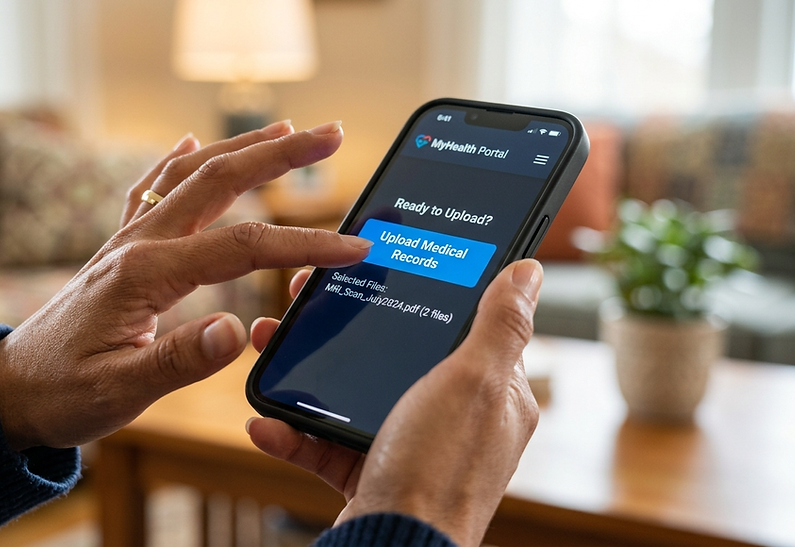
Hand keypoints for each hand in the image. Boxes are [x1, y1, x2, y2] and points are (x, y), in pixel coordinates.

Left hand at [0, 120, 372, 450]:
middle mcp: (138, 244)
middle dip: (280, 155)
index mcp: (146, 274)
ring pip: (192, 175)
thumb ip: (179, 361)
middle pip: (219, 181)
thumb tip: (236, 333)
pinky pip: (151, 190)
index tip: (351, 248)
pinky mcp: (121, 250)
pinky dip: (177, 163)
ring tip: (288, 131)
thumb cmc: (63, 393)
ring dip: (242, 149)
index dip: (302, 244)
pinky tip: (190, 144)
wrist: (10, 390)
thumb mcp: (121, 391)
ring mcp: (128, 240)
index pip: (240, 247)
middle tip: (331, 135)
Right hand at [247, 259, 541, 545]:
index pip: (463, 325)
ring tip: (270, 341)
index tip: (381, 265)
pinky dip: (294, 432)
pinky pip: (328, 444)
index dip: (423, 290)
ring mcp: (410, 446)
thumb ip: (499, 324)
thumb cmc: (441, 469)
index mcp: (491, 394)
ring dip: (307, 372)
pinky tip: (265, 420)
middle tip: (308, 298)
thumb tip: (529, 270)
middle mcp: (453, 419)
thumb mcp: (474, 382)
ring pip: (353, 394)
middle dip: (347, 327)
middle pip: (396, 354)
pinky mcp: (371, 474)